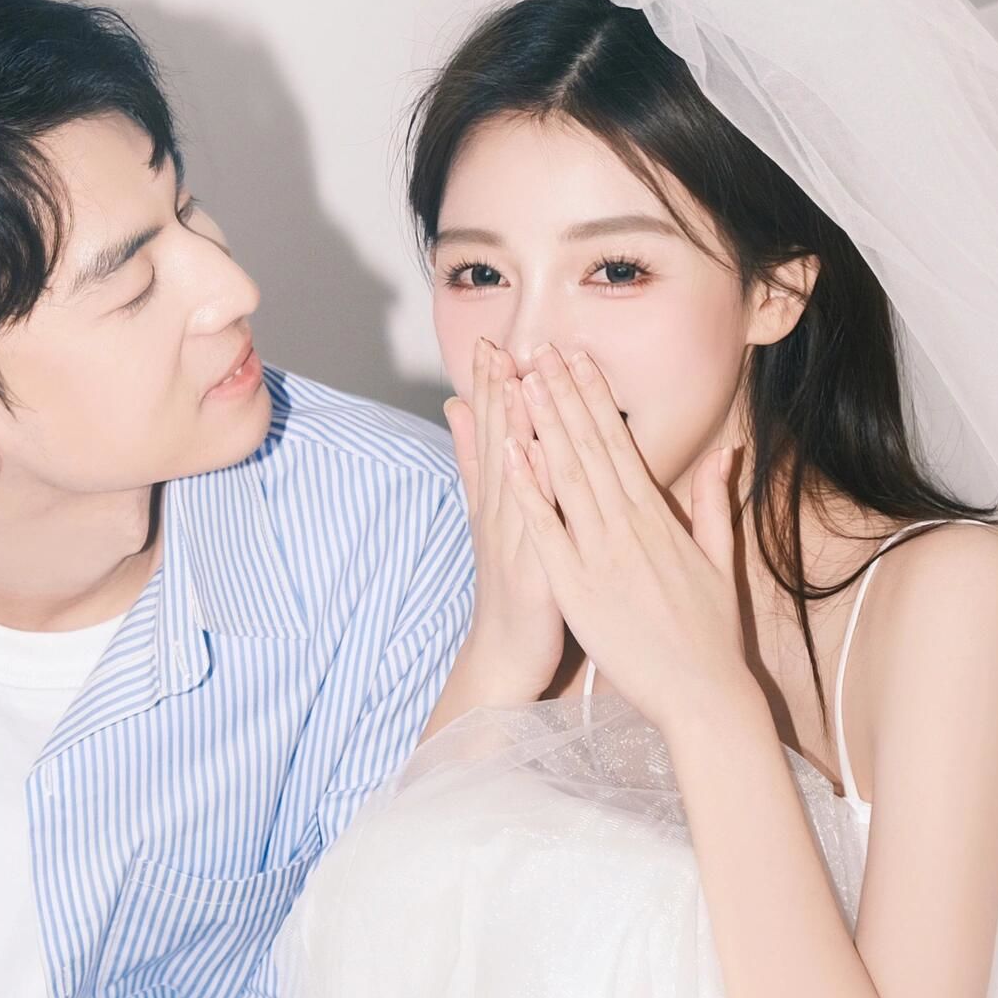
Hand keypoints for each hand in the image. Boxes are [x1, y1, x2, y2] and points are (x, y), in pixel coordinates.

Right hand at [444, 334, 564, 700]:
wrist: (507, 655)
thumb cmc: (511, 585)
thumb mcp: (489, 518)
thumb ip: (476, 462)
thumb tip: (457, 409)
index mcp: (498, 499)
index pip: (493, 432)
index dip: (490, 389)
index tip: (490, 343)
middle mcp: (502, 513)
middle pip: (498, 445)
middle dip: (497, 395)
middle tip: (496, 346)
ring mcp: (516, 540)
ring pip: (515, 475)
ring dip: (514, 430)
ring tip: (516, 383)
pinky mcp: (536, 570)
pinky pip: (539, 522)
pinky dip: (536, 487)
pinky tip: (540, 455)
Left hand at [502, 346, 753, 730]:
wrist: (702, 694)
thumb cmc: (710, 633)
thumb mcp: (720, 558)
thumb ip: (714, 501)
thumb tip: (726, 452)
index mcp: (656, 517)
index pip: (619, 443)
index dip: (594, 398)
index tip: (576, 359)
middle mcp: (626, 525)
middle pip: (589, 446)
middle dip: (564, 394)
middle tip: (540, 347)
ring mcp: (599, 553)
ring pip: (567, 474)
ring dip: (544, 424)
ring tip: (524, 379)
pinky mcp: (576, 586)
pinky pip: (546, 529)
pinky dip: (528, 487)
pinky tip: (512, 452)